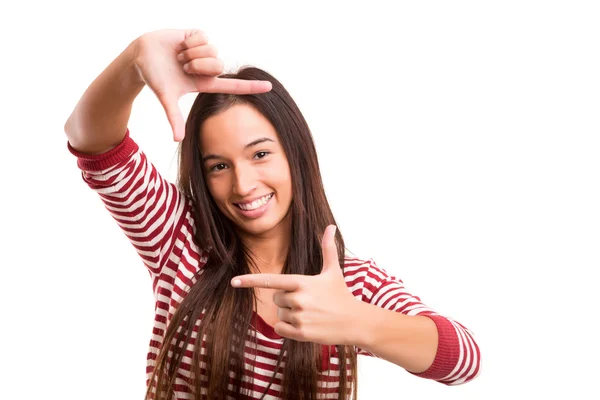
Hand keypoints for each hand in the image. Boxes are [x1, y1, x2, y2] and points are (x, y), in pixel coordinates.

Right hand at [134, 29, 271, 140]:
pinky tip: (180, 44)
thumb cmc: (154, 77)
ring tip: (179, 56)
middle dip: (198, 65)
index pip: (233, 85)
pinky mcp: (197, 36)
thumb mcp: (166, 97)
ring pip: (211, 50)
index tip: (270, 87)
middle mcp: (208, 67)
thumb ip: (174, 118)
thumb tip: (177, 140)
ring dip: (191, 53)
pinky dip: (188, 42)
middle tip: (183, 66)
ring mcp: (204, 51)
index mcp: (205, 83)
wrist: (141, 55)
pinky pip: (203, 38)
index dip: (251, 86)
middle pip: (219, 65)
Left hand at [231, 225, 359, 344]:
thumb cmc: (341, 294)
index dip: (251, 281)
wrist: (355, 321)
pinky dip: (288, 329)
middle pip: (276, 299)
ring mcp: (299, 317)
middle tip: (308, 302)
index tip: (234, 282)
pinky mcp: (301, 333)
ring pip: (279, 315)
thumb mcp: (333, 271)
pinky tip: (305, 325)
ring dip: (290, 315)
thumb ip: (327, 248)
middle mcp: (298, 299)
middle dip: (287, 300)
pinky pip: (280, 329)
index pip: (271, 281)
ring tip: (311, 314)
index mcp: (302, 283)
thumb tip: (331, 226)